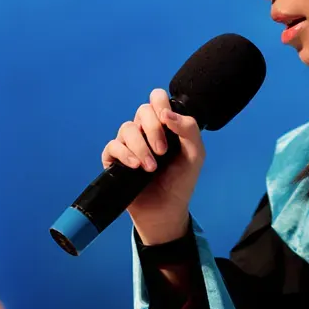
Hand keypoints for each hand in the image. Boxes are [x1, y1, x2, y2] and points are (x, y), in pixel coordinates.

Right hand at [101, 88, 205, 244]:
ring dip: (140, 147)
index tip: (168, 121)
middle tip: (163, 151)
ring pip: (126, 128)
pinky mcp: (114, 159)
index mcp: (164, 124)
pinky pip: (113, 146)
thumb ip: (188, 129)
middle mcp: (145, 130)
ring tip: (151, 167)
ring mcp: (129, 144)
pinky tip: (135, 167)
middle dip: (153, 129)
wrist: (166, 210)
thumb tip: (167, 114)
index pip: (157, 98)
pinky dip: (125, 154)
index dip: (160, 103)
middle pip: (142, 110)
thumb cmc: (181, 181)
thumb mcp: (195, 154)